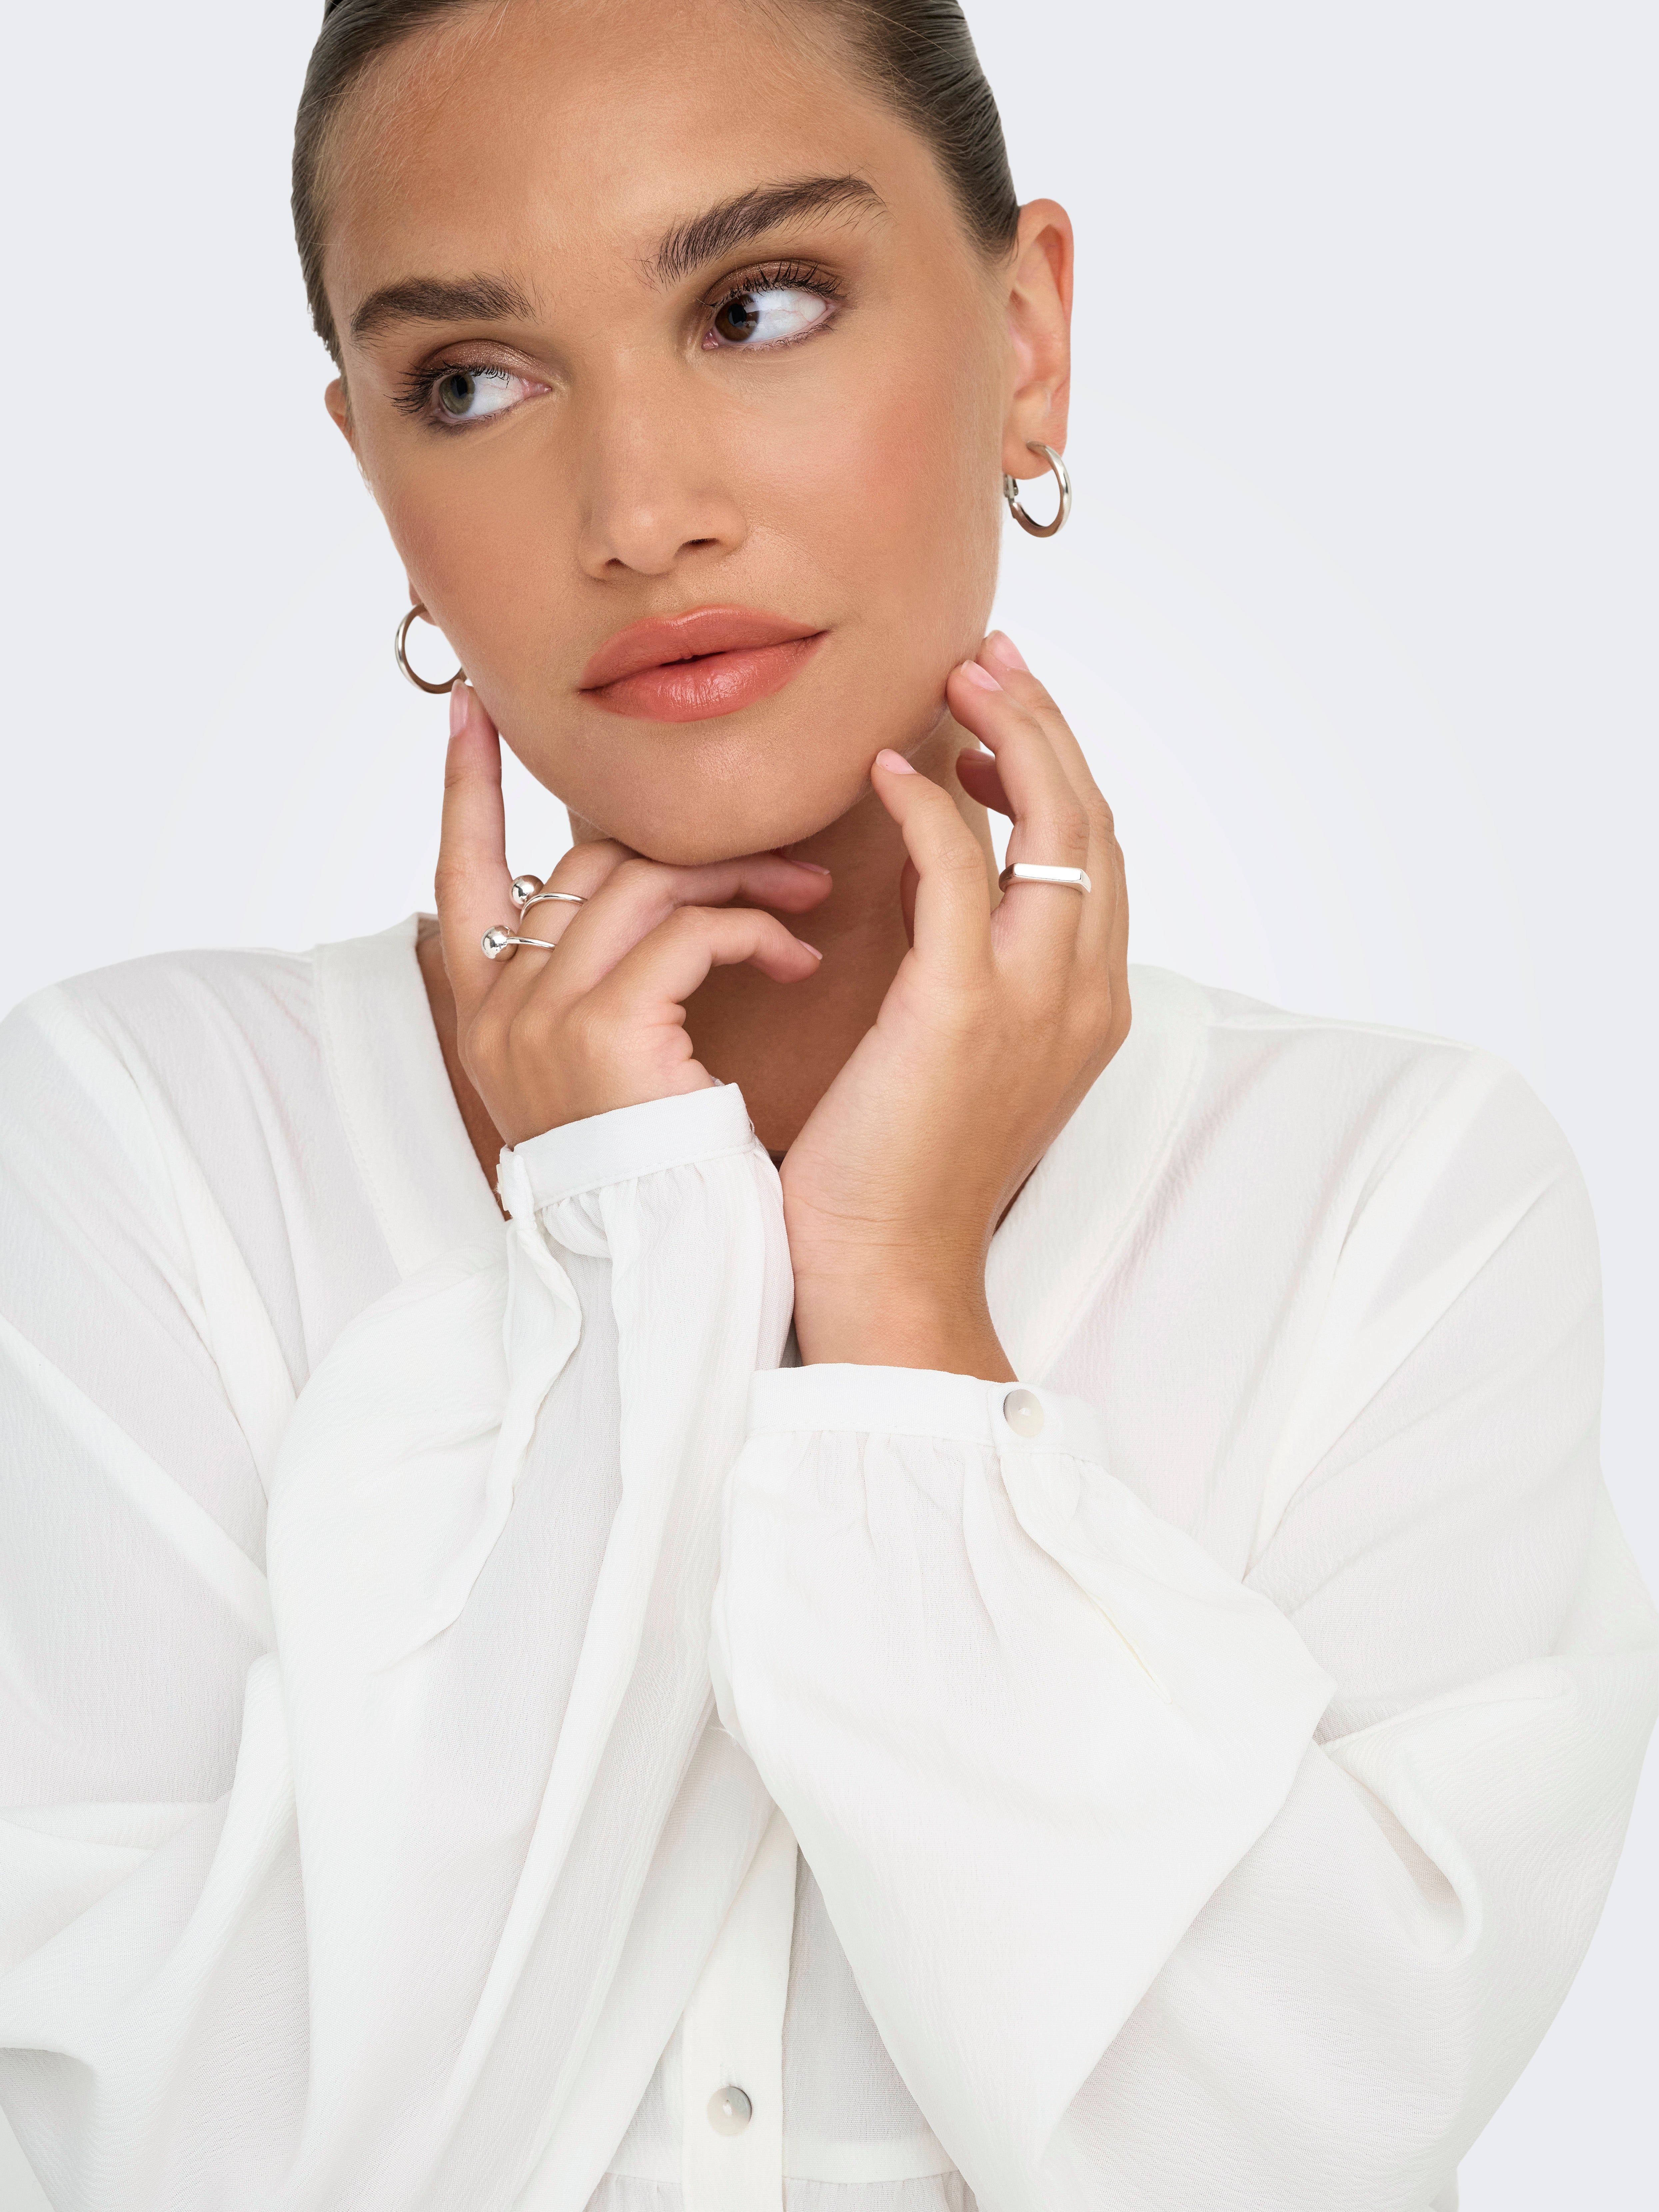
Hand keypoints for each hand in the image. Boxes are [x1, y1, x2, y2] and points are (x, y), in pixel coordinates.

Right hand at [434, 685, 830, 1146]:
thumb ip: (600, 983)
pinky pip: (686, 932)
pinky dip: (752, 931)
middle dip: (689, 846)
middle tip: (782, 859)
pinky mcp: (605, 1032)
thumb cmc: (668, 1167)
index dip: (466, 788)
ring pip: (642, 882)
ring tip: (805, 901)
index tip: (473, 711)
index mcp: (489, 1016)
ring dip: (739, 878)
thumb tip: (639, 894)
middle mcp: (500, 1013)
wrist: (683, 1266)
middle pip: (583, 865)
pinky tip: (796, 959)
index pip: (457, 871)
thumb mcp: (610, 1065)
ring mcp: (543, 1020)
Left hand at [781, 631, 1128, 1375]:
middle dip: (1043, 724)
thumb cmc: (903, 1165)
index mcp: (1090, 1001)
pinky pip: (960, 869)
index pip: (1093, 850)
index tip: (998, 713)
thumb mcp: (955, 1044)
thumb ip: (965, 957)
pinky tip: (889, 771)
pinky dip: (929, 808)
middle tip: (988, 660)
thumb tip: (934, 871)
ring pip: (1053, 824)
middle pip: (1090, 817)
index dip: (1055, 767)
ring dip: (1008, 735)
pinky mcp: (965, 1008)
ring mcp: (1037, 999)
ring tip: (953, 683)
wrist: (890, 1268)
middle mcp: (1084, 991)